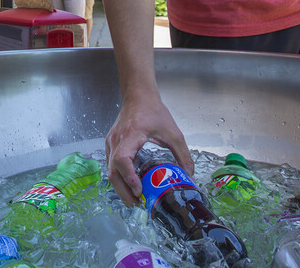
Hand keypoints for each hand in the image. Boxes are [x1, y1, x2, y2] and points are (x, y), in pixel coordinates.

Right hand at [105, 90, 191, 205]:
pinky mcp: (111, 144)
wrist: (138, 96)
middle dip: (124, 191)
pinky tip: (131, 185)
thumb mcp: (173, 133)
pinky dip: (119, 178)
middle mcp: (117, 140)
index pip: (122, 160)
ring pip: (110, 171)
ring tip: (135, 199)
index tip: (139, 189)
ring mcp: (111, 142)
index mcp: (131, 135)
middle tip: (138, 203)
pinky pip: (111, 165)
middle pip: (113, 171)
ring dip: (120, 187)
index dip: (129, 177)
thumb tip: (189, 175)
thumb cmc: (153, 111)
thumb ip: (183, 154)